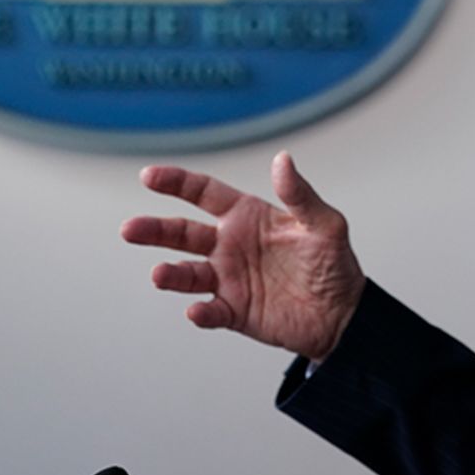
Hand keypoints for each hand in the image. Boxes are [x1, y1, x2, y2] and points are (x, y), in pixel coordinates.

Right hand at [121, 151, 364, 362]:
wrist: (343, 314)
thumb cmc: (333, 264)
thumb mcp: (324, 225)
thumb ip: (300, 195)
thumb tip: (282, 159)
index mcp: (246, 216)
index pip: (203, 193)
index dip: (176, 183)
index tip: (149, 176)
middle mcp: (230, 245)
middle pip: (182, 233)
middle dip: (155, 230)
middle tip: (131, 229)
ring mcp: (228, 279)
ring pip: (187, 274)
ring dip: (171, 274)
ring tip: (160, 275)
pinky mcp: (234, 311)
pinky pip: (210, 312)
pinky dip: (200, 313)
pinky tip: (196, 311)